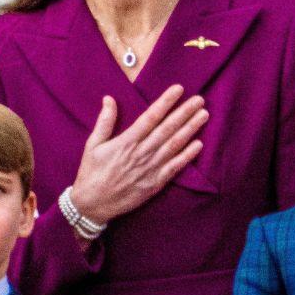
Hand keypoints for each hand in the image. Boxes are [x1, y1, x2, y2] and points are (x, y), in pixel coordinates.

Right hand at [70, 85, 207, 224]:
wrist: (93, 204)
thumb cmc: (91, 173)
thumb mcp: (92, 144)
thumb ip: (104, 121)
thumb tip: (109, 98)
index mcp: (126, 141)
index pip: (151, 117)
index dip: (166, 102)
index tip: (178, 89)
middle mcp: (141, 153)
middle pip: (167, 129)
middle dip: (184, 112)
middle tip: (199, 100)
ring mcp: (150, 169)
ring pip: (174, 145)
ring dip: (190, 129)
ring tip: (203, 116)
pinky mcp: (154, 183)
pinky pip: (174, 167)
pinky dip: (187, 156)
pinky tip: (198, 144)